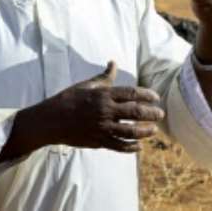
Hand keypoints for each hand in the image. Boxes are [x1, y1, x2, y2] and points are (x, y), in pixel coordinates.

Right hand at [0, 61, 163, 162]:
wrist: (51, 120)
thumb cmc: (68, 99)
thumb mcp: (85, 85)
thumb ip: (103, 77)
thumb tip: (113, 62)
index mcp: (102, 95)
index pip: (131, 93)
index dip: (146, 95)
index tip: (156, 97)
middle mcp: (104, 111)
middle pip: (135, 112)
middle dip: (151, 114)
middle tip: (160, 114)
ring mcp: (102, 127)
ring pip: (130, 131)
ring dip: (145, 131)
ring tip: (153, 130)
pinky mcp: (98, 141)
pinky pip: (119, 146)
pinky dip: (131, 147)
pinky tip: (138, 146)